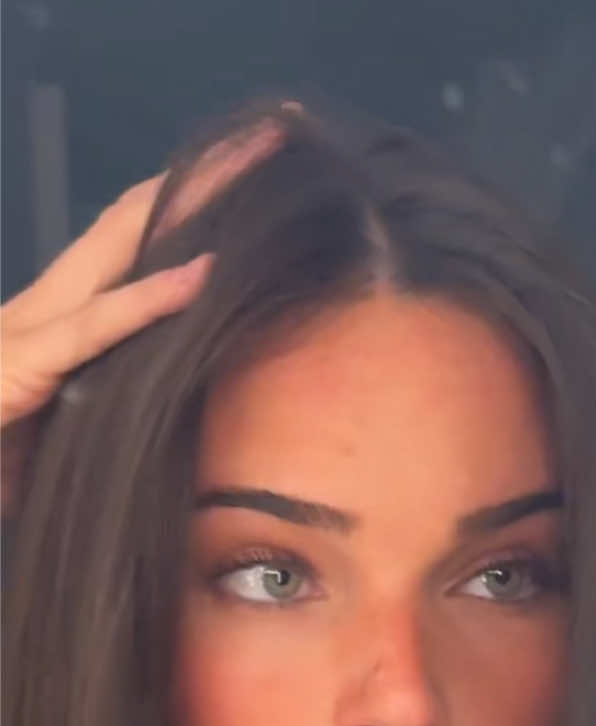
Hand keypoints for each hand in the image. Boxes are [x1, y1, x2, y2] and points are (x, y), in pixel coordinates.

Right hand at [0, 116, 285, 511]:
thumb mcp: (64, 435)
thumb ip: (110, 409)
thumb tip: (176, 416)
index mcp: (61, 320)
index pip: (135, 243)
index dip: (191, 202)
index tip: (253, 167)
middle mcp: (47, 306)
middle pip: (138, 221)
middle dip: (206, 174)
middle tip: (278, 127)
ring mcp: (31, 327)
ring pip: (122, 248)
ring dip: (190, 204)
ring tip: (252, 167)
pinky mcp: (22, 363)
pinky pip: (95, 327)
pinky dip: (149, 300)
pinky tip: (202, 274)